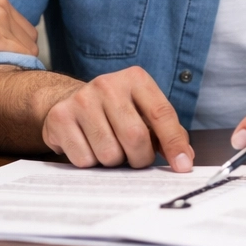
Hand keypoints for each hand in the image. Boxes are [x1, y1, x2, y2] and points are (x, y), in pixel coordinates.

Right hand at [0, 0, 39, 66]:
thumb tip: (1, 33)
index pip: (25, 27)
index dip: (19, 46)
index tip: (8, 61)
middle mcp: (1, 7)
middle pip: (31, 38)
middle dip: (22, 55)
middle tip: (5, 70)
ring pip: (29, 50)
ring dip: (19, 63)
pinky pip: (20, 57)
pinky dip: (16, 67)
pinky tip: (0, 75)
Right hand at [41, 67, 193, 171]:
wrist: (69, 100)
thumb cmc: (115, 110)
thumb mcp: (143, 109)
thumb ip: (167, 131)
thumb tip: (185, 158)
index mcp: (135, 79)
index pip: (161, 114)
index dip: (174, 144)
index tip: (183, 166)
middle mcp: (108, 85)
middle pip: (135, 138)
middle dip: (140, 158)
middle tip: (136, 157)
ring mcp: (82, 100)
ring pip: (109, 154)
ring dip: (114, 161)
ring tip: (109, 146)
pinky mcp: (61, 118)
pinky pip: (85, 160)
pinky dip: (91, 162)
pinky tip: (88, 146)